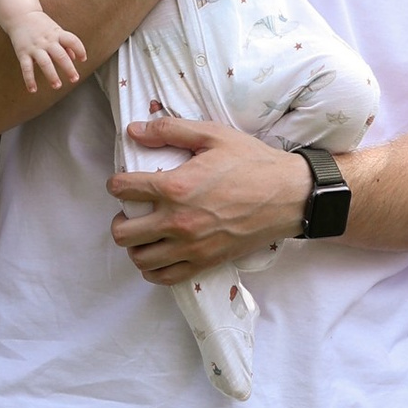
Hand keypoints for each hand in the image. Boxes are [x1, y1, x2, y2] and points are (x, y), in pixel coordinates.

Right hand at [10, 13, 87, 92]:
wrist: (19, 15)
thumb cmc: (41, 24)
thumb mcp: (56, 30)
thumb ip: (66, 44)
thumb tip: (75, 58)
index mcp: (57, 34)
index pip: (72, 41)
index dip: (80, 50)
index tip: (83, 59)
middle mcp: (47, 41)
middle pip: (60, 55)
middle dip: (68, 68)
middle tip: (74, 79)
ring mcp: (34, 47)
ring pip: (45, 63)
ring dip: (52, 75)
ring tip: (57, 86)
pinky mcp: (22, 53)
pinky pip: (26, 68)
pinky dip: (29, 79)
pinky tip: (33, 90)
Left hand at [110, 115, 309, 278]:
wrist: (289, 196)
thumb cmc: (253, 162)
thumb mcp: (213, 135)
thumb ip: (171, 130)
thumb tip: (134, 130)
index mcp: (176, 187)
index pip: (122, 189)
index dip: (117, 183)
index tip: (125, 182)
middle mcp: (178, 221)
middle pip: (123, 232)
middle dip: (120, 219)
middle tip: (132, 210)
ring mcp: (191, 247)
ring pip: (140, 258)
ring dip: (135, 245)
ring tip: (145, 233)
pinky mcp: (205, 262)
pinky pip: (164, 277)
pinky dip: (153, 269)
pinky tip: (158, 255)